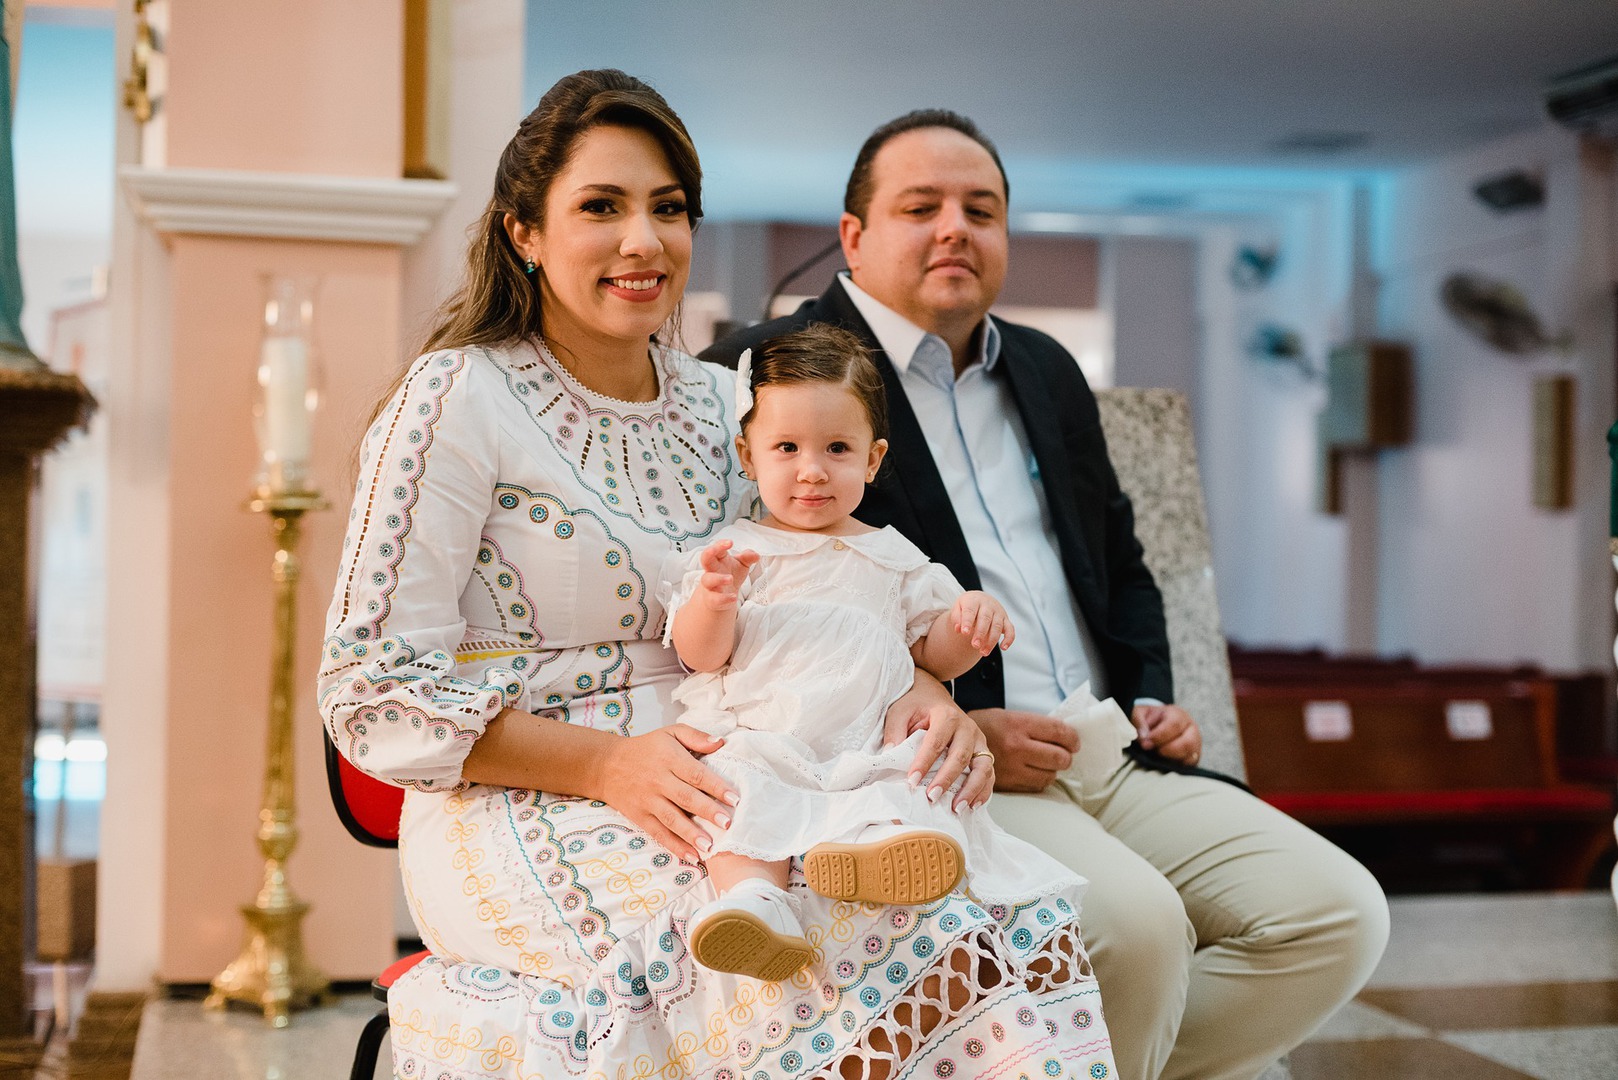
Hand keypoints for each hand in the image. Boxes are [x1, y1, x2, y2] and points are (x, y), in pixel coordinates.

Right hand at [597, 724, 739, 860]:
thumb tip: (721, 743)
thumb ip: (696, 737)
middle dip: (707, 811)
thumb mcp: (670, 733)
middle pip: (686, 798)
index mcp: (669, 758)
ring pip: (672, 819)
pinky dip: (675, 846)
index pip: (696, 774)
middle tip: (728, 823)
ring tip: (710, 846)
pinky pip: (658, 833)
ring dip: (691, 834)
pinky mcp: (639, 817)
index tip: (735, 798)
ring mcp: (647, 801)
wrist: (606, 765)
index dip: (716, 786)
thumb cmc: (646, 748)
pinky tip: (692, 856)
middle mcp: (658, 780)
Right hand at [695, 539, 758, 611]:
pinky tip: (733, 597)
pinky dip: (724, 598)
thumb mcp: (741, 564)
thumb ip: (748, 558)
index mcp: (718, 559)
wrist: (723, 596)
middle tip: (716, 550)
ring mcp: (710, 585)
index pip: (716, 549)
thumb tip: (756, 555)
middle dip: (709, 553)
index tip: (730, 542)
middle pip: (705, 559)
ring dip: (718, 578)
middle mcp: (712, 570)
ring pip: (707, 580)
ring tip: (730, 579)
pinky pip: (715, 598)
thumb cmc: (731, 574)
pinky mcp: (712, 599)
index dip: (720, 544)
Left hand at [882, 674, 993, 810]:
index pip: (935, 742)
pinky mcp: (982, 752)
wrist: (933, 696)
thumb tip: (891, 755)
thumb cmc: (917, 705)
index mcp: (946, 715)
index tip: (911, 781)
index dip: (924, 763)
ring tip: (956, 808)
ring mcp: (978, 741)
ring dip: (971, 790)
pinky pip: (989, 773)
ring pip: (982, 767)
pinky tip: (972, 806)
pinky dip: (983, 791)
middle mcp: (967, 728)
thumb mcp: (900, 711)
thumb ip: (894, 731)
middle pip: (960, 756)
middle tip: (932, 797)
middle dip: (947, 779)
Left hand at [950, 591, 1014, 655]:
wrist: (980, 599)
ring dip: (991, 640)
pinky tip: (1003, 648)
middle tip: (975, 645)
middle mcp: (988, 605)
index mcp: (974, 600)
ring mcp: (998, 612)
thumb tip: (958, 629)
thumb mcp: (958, 608)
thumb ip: (956, 617)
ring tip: (983, 652)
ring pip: (997, 626)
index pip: (971, 611)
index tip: (964, 633)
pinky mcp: (1006, 620)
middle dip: (980, 633)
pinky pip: (1010, 629)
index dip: (967, 622)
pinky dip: (1009, 639)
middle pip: (985, 619)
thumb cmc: (967, 606)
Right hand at [970, 708, 1077, 792]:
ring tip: (1045, 763)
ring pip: (1050, 775)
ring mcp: (1012, 767)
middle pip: (1060, 757)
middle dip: (1066, 757)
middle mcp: (1017, 746)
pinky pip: (1036, 786)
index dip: (1073, 738)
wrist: (955, 742)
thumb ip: (1036, 726)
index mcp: (1019, 724)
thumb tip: (1066, 737)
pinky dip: (1040, 780)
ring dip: (1052, 770)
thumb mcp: (1010, 716)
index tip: (1074, 742)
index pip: (1059, 732)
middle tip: (1063, 754)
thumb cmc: (986, 726)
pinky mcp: (1007, 783)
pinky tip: (1034, 772)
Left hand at [1133, 703, 1201, 765]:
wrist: (1159, 723)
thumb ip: (1139, 722)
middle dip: (1168, 750)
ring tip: (1158, 757)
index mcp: (1178, 715)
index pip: (1174, 725)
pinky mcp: (1194, 757)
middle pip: (1188, 743)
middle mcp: (1191, 729)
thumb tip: (1144, 738)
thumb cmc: (1150, 719)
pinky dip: (1176, 767)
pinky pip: (1189, 766)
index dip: (1159, 736)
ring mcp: (1195, 744)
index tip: (1145, 744)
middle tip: (1153, 752)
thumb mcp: (1140, 714)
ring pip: (1191, 757)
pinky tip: (1164, 763)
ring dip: (1172, 760)